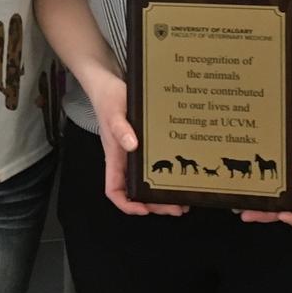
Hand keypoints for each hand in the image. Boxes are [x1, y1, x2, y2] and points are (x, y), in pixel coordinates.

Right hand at [87, 70, 187, 216]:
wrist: (108, 82)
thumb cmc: (109, 97)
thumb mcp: (115, 110)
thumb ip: (120, 127)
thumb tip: (132, 146)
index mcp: (114, 155)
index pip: (114, 189)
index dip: (127, 204)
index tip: (146, 210)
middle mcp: (124, 158)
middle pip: (135, 191)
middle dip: (154, 204)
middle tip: (177, 208)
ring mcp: (133, 152)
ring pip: (146, 181)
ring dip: (162, 192)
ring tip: (183, 199)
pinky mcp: (142, 142)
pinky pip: (152, 165)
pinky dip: (164, 173)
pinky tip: (178, 174)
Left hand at [239, 77, 291, 228]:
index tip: (281, 215)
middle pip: (291, 203)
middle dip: (270, 212)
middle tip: (246, 212)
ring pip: (279, 188)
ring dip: (262, 196)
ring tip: (240, 198)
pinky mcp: (284, 150)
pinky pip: (273, 169)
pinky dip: (259, 176)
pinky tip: (245, 173)